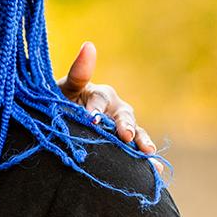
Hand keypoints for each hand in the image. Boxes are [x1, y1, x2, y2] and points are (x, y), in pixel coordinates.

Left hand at [59, 42, 159, 160]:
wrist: (59, 123)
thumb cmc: (60, 103)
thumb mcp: (64, 89)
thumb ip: (77, 73)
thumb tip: (89, 45)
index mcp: (101, 94)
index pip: (100, 99)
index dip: (96, 109)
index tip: (91, 119)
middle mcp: (116, 109)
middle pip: (124, 116)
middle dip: (125, 126)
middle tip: (125, 135)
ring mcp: (122, 128)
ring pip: (135, 133)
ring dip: (141, 142)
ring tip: (147, 153)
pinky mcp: (124, 145)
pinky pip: (136, 151)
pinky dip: (146, 160)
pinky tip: (156, 171)